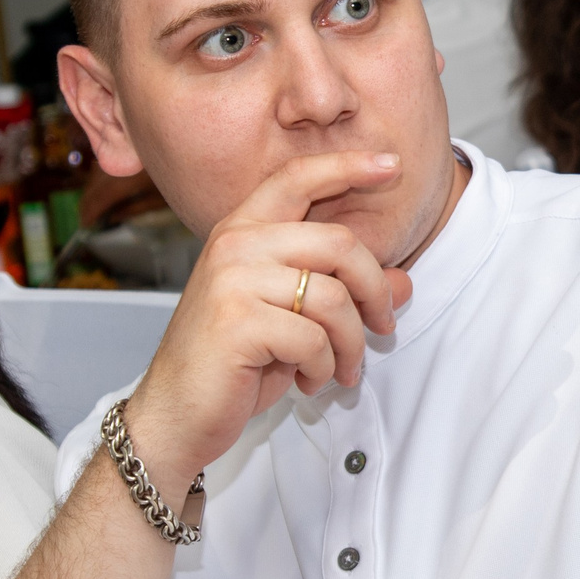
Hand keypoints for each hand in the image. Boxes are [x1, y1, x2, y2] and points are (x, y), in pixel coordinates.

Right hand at [121, 151, 412, 487]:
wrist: (176, 413)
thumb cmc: (232, 363)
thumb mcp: (295, 318)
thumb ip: (343, 291)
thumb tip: (403, 282)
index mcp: (242, 231)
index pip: (297, 178)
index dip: (348, 166)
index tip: (392, 165)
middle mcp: (235, 245)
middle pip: (340, 244)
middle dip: (375, 292)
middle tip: (384, 326)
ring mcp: (233, 281)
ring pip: (334, 299)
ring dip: (351, 344)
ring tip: (341, 369)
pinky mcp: (238, 322)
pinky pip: (314, 340)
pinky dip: (325, 368)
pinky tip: (308, 380)